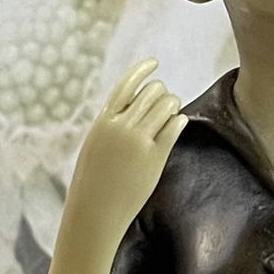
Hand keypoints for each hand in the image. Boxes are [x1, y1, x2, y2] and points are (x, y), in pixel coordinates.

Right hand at [65, 57, 186, 249]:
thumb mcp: (95, 144)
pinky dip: (179, 120)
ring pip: (165, 106)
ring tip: (173, 111)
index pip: (127, 83)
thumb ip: (110, 124)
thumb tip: (128, 109)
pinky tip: (179, 122)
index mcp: (104, 120)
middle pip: (151, 92)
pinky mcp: (154, 158)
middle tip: (166, 100)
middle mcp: (122, 127)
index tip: (155, 63)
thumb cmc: (93, 181)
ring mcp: (139, 141)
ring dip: (173, 105)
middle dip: (161, 92)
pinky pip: (174, 127)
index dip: (143, 69)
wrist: (95, 211)